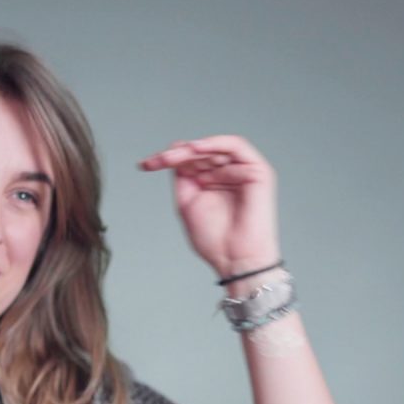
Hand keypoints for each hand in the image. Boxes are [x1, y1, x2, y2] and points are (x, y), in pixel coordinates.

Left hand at [138, 135, 280, 277]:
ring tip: (172, 157)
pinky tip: (195, 149)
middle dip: (176, 154)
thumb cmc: (216, 239)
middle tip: (158, 161)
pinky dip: (215, 143)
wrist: (235, 260)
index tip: (146, 165)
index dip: (167, 159)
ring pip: (215, 147)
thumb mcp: (187, 202)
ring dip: (192, 149)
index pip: (190, 161)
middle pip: (201, 152)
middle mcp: (229, 174)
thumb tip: (174, 149)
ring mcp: (244, 171)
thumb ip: (182, 176)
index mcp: (214, 181)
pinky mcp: (258, 171)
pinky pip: (236, 145)